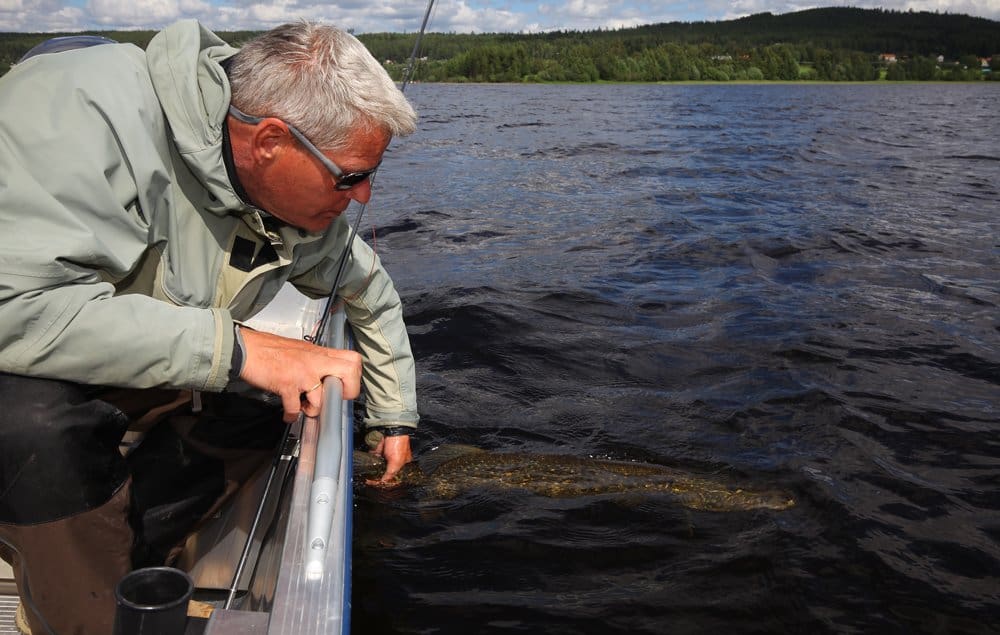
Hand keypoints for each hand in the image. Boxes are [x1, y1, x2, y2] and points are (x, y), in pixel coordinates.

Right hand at [238, 327, 361, 422]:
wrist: (246, 348)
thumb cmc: (270, 349)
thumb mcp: (301, 349)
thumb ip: (315, 360)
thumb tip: (326, 374)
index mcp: (319, 353)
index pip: (352, 359)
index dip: (354, 376)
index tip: (343, 386)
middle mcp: (315, 361)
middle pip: (349, 372)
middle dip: (347, 391)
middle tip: (334, 399)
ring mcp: (302, 373)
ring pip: (322, 398)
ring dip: (313, 409)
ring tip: (305, 408)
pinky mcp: (287, 384)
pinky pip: (295, 407)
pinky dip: (291, 415)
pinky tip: (288, 414)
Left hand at [366, 434, 412, 487]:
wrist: (390, 431)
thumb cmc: (399, 444)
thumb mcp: (396, 462)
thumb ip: (390, 473)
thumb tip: (383, 481)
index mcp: (402, 464)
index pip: (394, 476)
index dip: (388, 481)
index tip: (380, 485)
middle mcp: (393, 460)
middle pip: (385, 472)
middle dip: (379, 477)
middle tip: (372, 483)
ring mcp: (385, 456)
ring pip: (378, 467)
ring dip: (373, 472)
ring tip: (368, 479)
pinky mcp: (377, 452)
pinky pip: (372, 460)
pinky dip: (370, 465)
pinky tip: (366, 471)